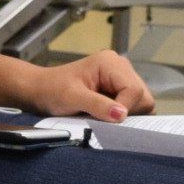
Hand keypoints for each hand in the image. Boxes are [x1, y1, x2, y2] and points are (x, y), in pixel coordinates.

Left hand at [16, 50, 155, 122]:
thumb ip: (98, 105)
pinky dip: (122, 113)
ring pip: (141, 102)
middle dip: (128, 111)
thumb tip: (121, 115)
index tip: (110, 120)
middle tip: (105, 118)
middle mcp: (120, 66)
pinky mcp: (118, 87)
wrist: (41, 90)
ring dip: (125, 113)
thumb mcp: (72, 98)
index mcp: (110, 63)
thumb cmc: (53, 90)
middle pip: (142, 96)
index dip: (125, 108)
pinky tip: (105, 114)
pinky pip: (132, 104)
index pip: (134, 90)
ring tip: (103, 115)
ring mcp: (121, 77)